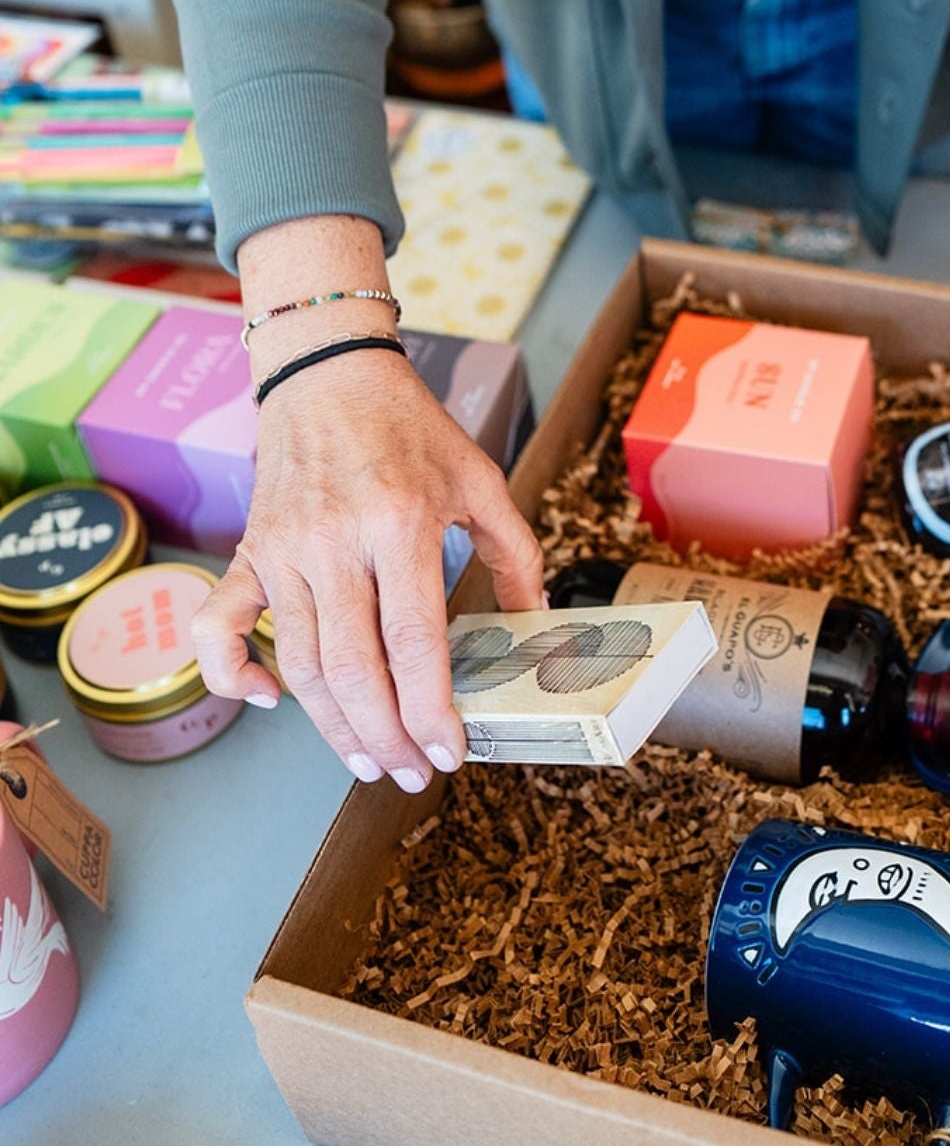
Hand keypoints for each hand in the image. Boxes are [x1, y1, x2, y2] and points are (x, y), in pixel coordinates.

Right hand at [191, 347, 543, 790]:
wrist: (328, 373)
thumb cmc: (408, 426)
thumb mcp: (479, 477)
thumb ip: (515, 551)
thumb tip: (533, 620)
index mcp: (398, 523)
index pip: (412, 640)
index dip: (429, 709)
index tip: (447, 753)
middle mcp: (334, 542)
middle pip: (354, 669)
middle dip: (386, 737)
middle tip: (409, 773)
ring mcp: (282, 550)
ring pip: (300, 662)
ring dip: (332, 726)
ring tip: (367, 760)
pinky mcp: (248, 552)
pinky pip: (220, 626)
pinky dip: (233, 673)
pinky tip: (273, 701)